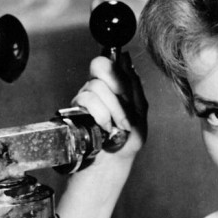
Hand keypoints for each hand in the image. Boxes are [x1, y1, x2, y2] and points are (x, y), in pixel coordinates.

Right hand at [71, 52, 147, 168]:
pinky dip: (102, 114)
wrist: (116, 159)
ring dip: (114, 108)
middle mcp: (98, 87)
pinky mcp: (77, 110)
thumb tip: (126, 59)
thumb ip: (135, 85)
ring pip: (96, 86)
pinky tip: (107, 126)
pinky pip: (87, 100)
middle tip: (125, 103)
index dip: (119, 70)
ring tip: (120, 124)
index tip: (127, 90)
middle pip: (99, 65)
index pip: (109, 60)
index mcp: (114, 84)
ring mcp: (86, 97)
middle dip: (117, 86)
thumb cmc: (129, 137)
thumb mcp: (140, 109)